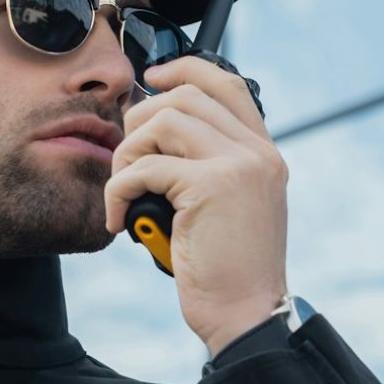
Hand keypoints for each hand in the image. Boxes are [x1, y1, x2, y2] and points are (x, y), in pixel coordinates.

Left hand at [104, 55, 288, 357]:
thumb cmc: (228, 272)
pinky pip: (144, 166)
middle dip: (141, 120)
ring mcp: (238, 166)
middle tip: (127, 160)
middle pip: (186, 96)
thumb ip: (211, 168)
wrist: (246, 314)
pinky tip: (119, 220)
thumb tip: (158, 130)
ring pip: (163, 122)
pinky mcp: (210, 186)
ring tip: (125, 191)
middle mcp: (257, 154)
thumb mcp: (230, 209)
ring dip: (128, 154)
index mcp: (264, 155)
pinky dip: (119, 190)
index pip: (227, 85)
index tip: (152, 79)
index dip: (185, 69)